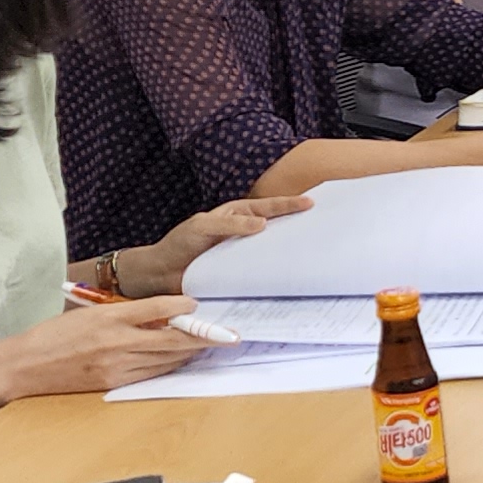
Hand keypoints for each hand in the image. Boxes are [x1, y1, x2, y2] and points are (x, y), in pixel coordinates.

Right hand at [0, 297, 223, 398]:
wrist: (24, 366)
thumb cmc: (54, 335)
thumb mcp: (90, 313)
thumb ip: (126, 313)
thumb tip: (163, 313)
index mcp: (108, 317)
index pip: (156, 308)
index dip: (182, 306)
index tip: (198, 303)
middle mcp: (115, 341)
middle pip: (169, 338)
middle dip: (201, 336)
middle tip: (226, 334)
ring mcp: (115, 366)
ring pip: (164, 359)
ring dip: (190, 353)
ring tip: (210, 346)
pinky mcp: (112, 383)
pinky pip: (150, 374)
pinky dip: (169, 366)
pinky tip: (181, 361)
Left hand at [118, 193, 307, 297]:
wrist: (160, 275)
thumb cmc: (178, 244)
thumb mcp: (201, 227)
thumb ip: (230, 224)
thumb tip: (262, 223)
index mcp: (237, 215)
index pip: (268, 207)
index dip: (289, 205)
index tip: (310, 203)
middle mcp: (245, 234)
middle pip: (277, 227)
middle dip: (298, 225)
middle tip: (322, 225)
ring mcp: (244, 255)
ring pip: (273, 251)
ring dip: (290, 252)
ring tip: (314, 252)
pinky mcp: (241, 276)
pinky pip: (262, 274)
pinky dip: (276, 275)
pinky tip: (289, 279)